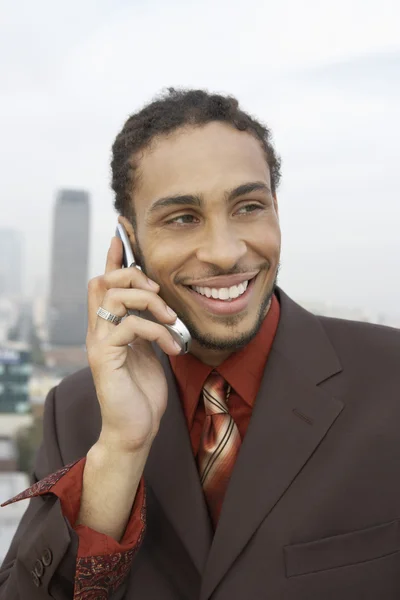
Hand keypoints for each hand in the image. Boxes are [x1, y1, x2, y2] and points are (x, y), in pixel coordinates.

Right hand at [86, 236, 180, 452]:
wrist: (136, 428)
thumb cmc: (144, 390)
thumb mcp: (150, 350)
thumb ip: (148, 324)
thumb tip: (160, 301)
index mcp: (110, 324)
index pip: (106, 281)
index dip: (114, 256)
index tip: (123, 232)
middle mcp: (99, 329)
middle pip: (104, 280)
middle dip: (134, 276)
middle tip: (160, 291)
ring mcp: (99, 343)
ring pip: (113, 297)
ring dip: (149, 301)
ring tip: (171, 319)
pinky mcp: (104, 358)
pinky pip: (130, 326)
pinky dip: (157, 331)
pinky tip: (173, 347)